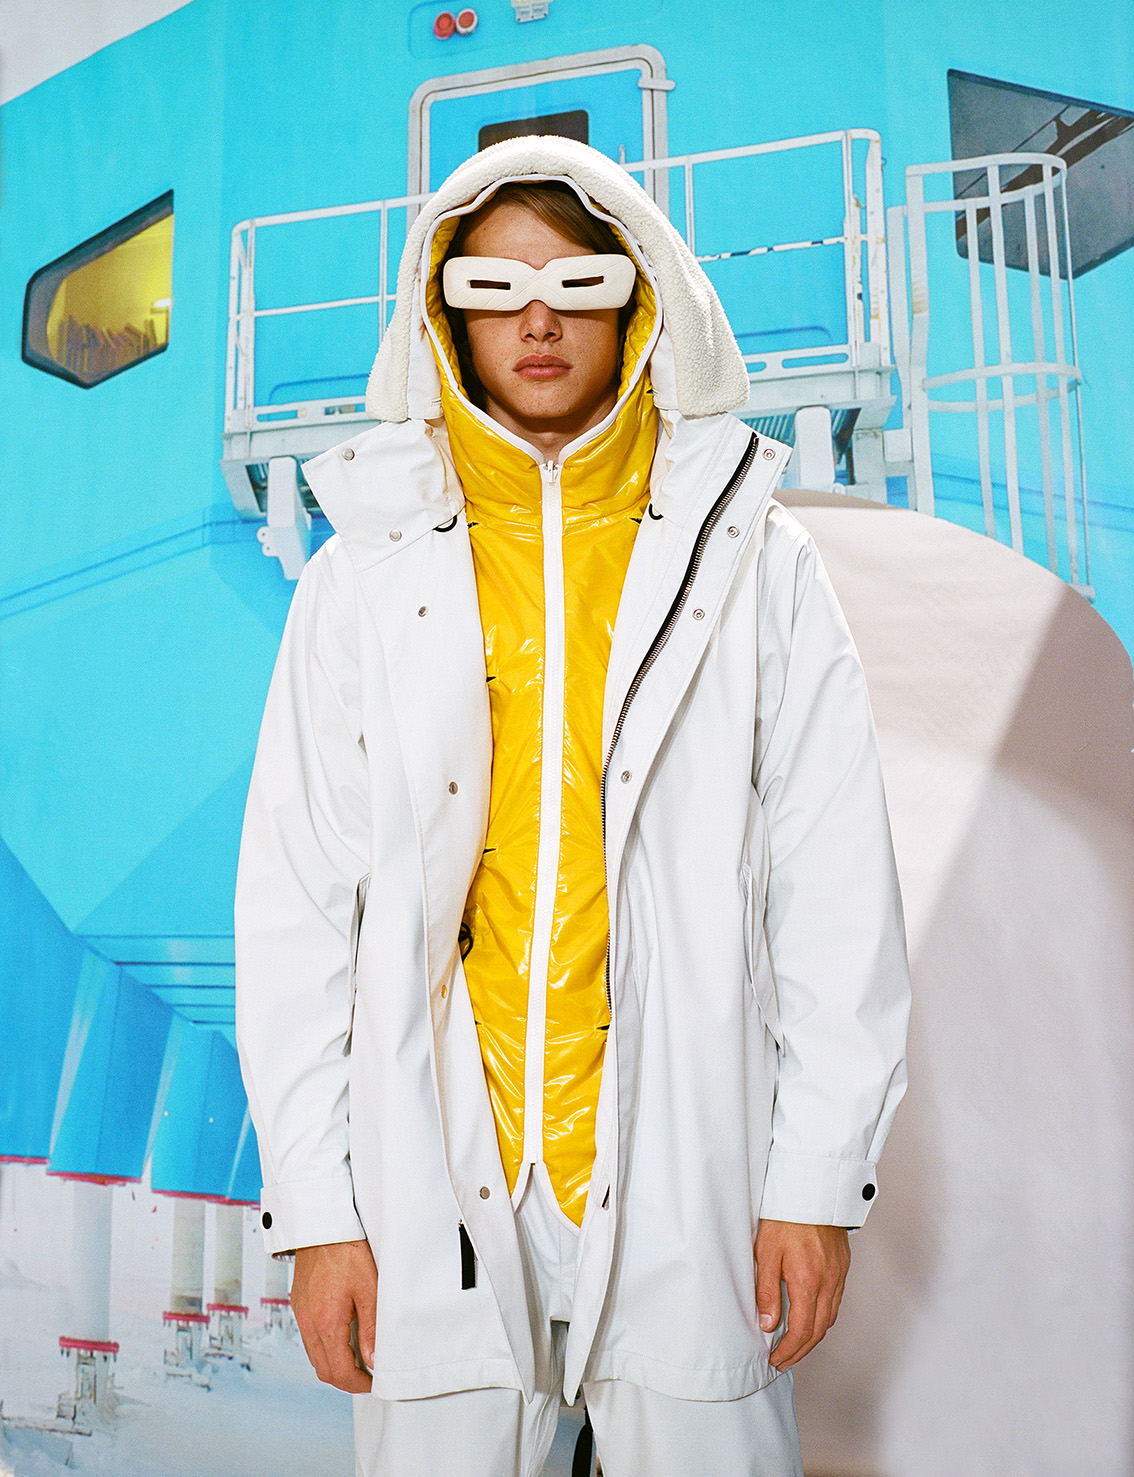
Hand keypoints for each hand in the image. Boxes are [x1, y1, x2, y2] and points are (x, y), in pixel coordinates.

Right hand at [290, 1239, 377, 1392]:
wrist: (323, 1225)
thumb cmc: (348, 1251)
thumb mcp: (369, 1289)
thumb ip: (372, 1328)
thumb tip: (374, 1360)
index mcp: (326, 1322)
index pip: (339, 1371)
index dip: (357, 1384)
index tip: (373, 1383)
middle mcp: (308, 1322)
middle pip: (323, 1369)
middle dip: (345, 1379)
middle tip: (367, 1375)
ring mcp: (300, 1313)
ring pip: (314, 1355)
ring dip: (334, 1364)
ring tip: (358, 1357)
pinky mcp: (299, 1303)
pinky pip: (309, 1338)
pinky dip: (325, 1346)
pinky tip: (342, 1336)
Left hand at [754, 1219, 849, 1370]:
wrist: (811, 1190)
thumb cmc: (785, 1217)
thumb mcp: (766, 1253)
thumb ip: (766, 1291)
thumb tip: (768, 1325)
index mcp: (808, 1282)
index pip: (801, 1330)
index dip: (788, 1350)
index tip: (776, 1359)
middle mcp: (828, 1283)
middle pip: (818, 1330)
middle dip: (800, 1351)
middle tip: (784, 1361)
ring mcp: (838, 1275)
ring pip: (829, 1318)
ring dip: (813, 1336)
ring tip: (795, 1345)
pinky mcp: (842, 1266)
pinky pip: (835, 1302)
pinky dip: (823, 1318)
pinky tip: (811, 1318)